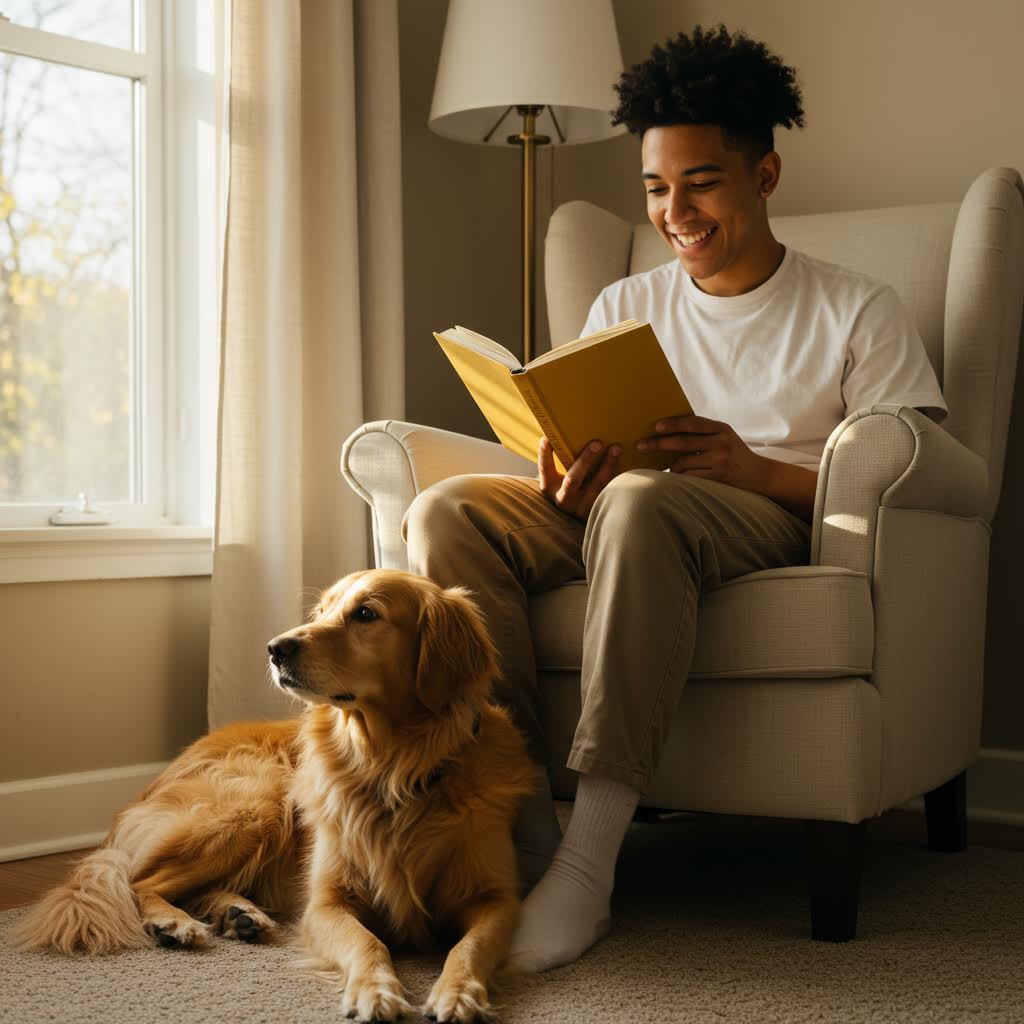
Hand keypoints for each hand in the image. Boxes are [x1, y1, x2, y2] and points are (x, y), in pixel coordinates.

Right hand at [538, 436, 621, 521]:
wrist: (582, 519)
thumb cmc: (570, 490)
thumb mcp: (558, 480)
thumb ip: (561, 462)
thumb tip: (561, 434)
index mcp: (550, 488)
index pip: (545, 469)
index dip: (544, 455)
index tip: (546, 439)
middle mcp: (564, 499)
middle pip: (573, 479)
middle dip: (585, 460)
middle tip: (597, 443)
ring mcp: (582, 507)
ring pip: (596, 485)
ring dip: (607, 465)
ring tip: (616, 449)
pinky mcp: (598, 510)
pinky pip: (610, 492)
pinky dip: (618, 477)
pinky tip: (625, 464)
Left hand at [636, 414, 772, 493]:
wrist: (760, 475)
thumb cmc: (735, 454)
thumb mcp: (725, 437)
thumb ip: (704, 433)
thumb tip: (670, 430)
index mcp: (722, 429)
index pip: (693, 423)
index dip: (673, 424)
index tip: (655, 426)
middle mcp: (721, 442)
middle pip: (683, 442)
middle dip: (658, 443)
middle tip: (641, 445)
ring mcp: (720, 460)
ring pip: (683, 462)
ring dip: (671, 466)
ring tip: (670, 467)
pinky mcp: (718, 477)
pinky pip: (689, 477)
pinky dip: (679, 477)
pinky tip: (678, 477)